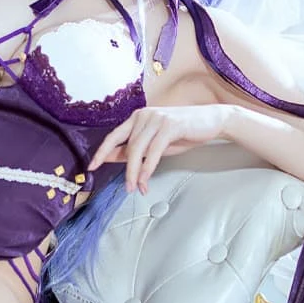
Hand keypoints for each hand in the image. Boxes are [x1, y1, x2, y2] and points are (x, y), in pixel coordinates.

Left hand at [87, 105, 232, 192]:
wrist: (212, 121)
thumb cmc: (183, 132)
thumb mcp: (155, 143)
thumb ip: (135, 149)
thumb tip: (111, 158)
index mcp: (137, 117)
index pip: (113, 135)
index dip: (102, 152)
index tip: (92, 167)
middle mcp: (144, 115)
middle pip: (127, 146)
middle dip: (126, 170)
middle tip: (127, 187)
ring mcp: (156, 118)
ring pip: (138, 149)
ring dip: (136, 172)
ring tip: (136, 188)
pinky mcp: (170, 125)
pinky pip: (153, 150)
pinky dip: (148, 167)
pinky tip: (146, 179)